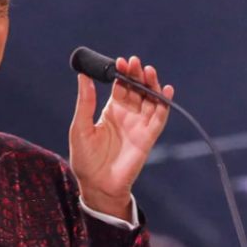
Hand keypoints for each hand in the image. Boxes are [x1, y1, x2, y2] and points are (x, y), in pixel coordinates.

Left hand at [69, 55, 174, 218]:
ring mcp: (139, 125)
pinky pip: (160, 117)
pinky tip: (166, 90)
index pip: (120, 86)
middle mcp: (128, 115)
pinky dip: (165, 103)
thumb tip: (83, 76)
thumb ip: (85, 102)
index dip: (122, 73)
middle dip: (137, 74)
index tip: (120, 61)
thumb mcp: (80, 127)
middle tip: (134, 61)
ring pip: (150, 99)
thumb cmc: (85, 159)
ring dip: (151, 84)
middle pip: (137, 89)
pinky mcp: (148, 136)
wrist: (97, 185)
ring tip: (148, 70)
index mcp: (111, 111)